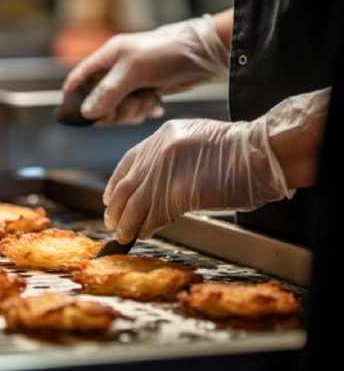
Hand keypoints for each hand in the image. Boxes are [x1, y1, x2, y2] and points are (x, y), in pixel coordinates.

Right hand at [63, 14, 228, 124]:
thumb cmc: (166, 52)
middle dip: (112, 109)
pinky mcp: (145, 94)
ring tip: (147, 98)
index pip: (79, 78)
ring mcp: (130, 84)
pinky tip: (154, 102)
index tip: (72, 113)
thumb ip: (108, 92)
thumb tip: (87, 113)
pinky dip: (143, 112)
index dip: (72, 95)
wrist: (203, 56)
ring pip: (116, 110)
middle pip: (97, 102)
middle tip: (128, 104)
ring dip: (131, 111)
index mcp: (107, 57)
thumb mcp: (133, 70)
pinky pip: (133, 112)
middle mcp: (116, 71)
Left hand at [103, 88, 330, 242]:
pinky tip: (144, 233)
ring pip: (134, 204)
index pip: (129, 161)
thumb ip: (172, 157)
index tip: (109, 197)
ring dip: (126, 223)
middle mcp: (158, 151)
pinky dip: (145, 228)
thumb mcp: (197, 140)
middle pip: (126, 186)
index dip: (115, 182)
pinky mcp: (174, 194)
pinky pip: (152, 216)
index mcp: (163, 135)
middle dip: (116, 208)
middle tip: (112, 222)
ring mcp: (164, 172)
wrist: (261, 153)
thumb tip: (156, 182)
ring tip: (123, 235)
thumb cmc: (240, 151)